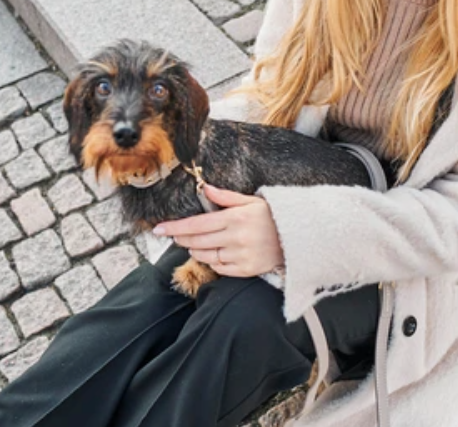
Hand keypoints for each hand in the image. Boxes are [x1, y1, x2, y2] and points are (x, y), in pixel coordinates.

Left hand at [152, 185, 284, 277]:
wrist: (298, 237)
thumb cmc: (272, 216)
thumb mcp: (251, 200)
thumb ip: (225, 197)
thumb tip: (203, 188)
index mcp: (235, 218)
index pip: (196, 224)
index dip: (175, 227)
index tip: (158, 229)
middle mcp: (236, 237)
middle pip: (197, 240)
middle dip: (181, 238)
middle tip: (172, 235)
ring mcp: (241, 255)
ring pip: (206, 256)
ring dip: (195, 249)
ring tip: (193, 243)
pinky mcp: (246, 270)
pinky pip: (220, 268)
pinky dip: (212, 262)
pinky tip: (211, 254)